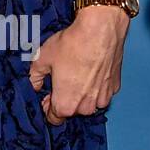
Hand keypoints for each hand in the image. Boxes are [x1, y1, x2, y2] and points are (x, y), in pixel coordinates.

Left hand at [28, 4, 126, 125]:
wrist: (100, 31)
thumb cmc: (71, 45)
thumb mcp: (42, 59)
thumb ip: (34, 77)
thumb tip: (34, 85)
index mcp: (66, 105)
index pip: (54, 119)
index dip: (48, 107)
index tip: (47, 96)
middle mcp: (86, 107)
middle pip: (72, 111)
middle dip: (65, 99)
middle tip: (61, 79)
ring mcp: (103, 98)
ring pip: (88, 103)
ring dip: (82, 94)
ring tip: (76, 72)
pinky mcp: (115, 88)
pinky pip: (101, 92)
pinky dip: (96, 85)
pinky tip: (91, 68)